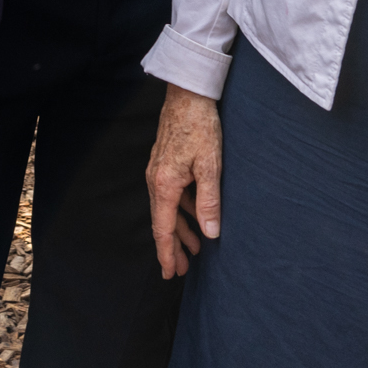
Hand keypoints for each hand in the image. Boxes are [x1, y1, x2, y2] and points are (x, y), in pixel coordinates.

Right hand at [146, 84, 222, 278]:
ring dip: (180, 229)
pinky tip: (196, 216)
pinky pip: (172, 195)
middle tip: (182, 270)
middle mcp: (156, 180)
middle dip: (173, 247)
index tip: (169, 274)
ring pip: (168, 209)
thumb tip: (211, 234)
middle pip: (163, 222)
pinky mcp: (166, 162)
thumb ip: (209, 202)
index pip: (163, 229)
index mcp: (164, 185)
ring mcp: (159, 170)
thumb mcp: (210, 166)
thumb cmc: (200, 126)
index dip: (167, 253)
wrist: (188, 93)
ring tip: (195, 248)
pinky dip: (182, 210)